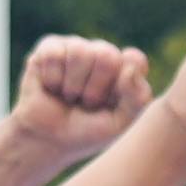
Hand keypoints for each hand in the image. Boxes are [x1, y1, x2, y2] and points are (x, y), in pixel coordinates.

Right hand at [14, 34, 155, 155]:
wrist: (48, 139)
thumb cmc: (86, 131)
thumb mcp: (119, 123)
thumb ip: (137, 98)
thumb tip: (130, 65)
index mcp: (126, 70)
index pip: (135, 60)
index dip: (122, 83)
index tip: (111, 102)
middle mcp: (104, 53)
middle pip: (107, 55)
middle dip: (94, 88)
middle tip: (87, 103)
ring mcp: (77, 47)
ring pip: (79, 52)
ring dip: (72, 85)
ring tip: (69, 96)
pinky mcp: (50, 47)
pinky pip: (54, 54)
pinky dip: (52, 79)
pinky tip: (51, 87)